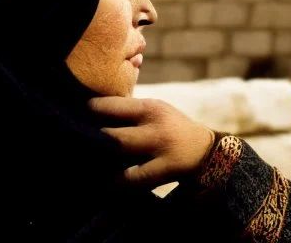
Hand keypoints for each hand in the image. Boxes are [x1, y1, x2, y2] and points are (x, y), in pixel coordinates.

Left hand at [89, 96, 215, 187]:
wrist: (209, 151)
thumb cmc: (173, 129)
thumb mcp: (157, 111)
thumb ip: (131, 111)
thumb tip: (96, 111)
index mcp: (150, 107)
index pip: (114, 106)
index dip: (94, 111)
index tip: (81, 116)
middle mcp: (155, 125)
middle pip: (114, 134)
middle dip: (95, 141)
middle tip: (83, 145)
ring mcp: (161, 149)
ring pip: (123, 154)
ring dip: (104, 162)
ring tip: (93, 165)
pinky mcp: (166, 169)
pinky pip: (136, 179)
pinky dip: (120, 182)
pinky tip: (110, 185)